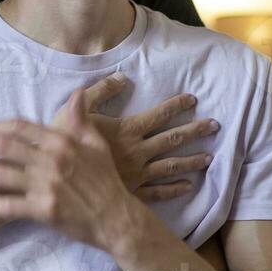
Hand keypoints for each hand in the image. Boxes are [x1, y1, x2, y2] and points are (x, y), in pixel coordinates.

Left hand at [0, 87, 143, 248]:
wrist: (116, 218)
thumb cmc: (105, 180)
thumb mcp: (97, 145)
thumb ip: (81, 120)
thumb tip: (77, 93)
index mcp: (61, 142)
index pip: (20, 126)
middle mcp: (51, 161)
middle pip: (4, 146)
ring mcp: (46, 186)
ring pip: (0, 176)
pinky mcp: (43, 210)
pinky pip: (8, 206)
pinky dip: (0, 205)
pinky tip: (0, 204)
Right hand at [57, 73, 218, 202]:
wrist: (56, 180)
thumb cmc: (63, 144)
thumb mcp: (76, 110)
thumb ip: (100, 91)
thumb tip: (123, 77)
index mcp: (126, 130)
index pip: (158, 115)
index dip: (177, 106)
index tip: (193, 99)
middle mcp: (137, 152)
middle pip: (172, 139)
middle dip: (195, 131)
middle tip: (215, 125)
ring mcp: (137, 175)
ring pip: (171, 166)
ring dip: (191, 160)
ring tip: (209, 157)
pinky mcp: (132, 193)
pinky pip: (159, 192)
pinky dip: (175, 189)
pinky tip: (188, 186)